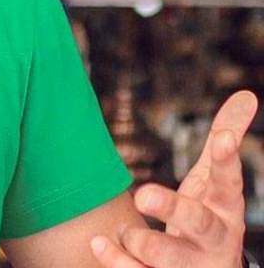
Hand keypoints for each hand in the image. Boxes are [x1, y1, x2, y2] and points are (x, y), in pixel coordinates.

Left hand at [91, 90, 258, 267]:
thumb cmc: (206, 218)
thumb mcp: (215, 182)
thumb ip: (224, 140)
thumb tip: (247, 94)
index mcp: (225, 210)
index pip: (229, 183)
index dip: (226, 161)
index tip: (223, 137)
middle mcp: (213, 241)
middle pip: (199, 224)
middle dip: (173, 208)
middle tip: (142, 194)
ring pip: (170, 259)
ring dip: (143, 241)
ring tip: (127, 230)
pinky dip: (118, 262)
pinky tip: (99, 243)